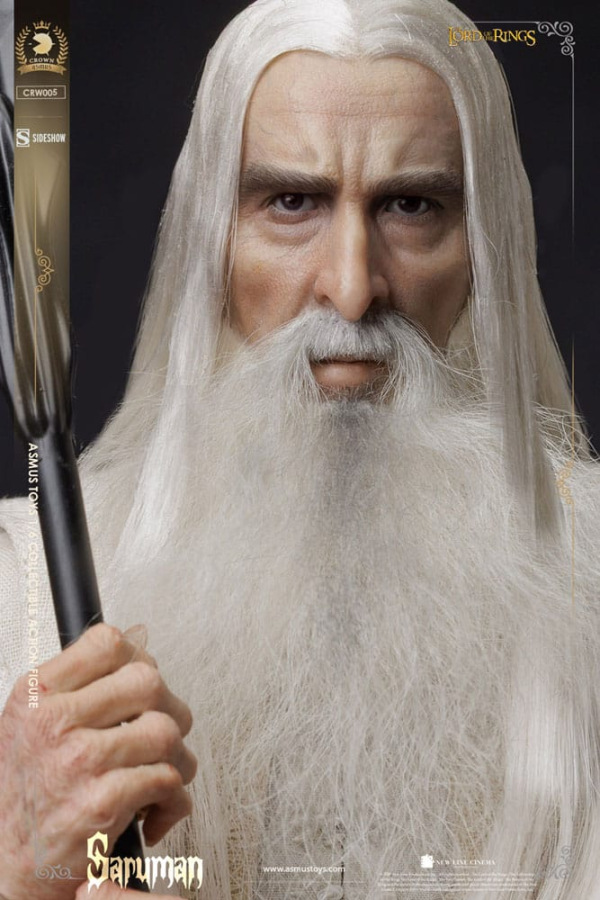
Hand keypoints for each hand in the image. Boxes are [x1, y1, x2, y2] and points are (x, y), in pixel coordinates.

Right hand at [0, 623, 196, 899]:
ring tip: (161, 776)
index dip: (138, 660)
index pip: (108, 643)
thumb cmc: (27, 793)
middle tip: (160, 734)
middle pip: (148, 682)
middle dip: (169, 709)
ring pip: (165, 731)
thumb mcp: (34, 720)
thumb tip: (141, 637)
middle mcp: (54, 723)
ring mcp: (78, 761)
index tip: (139, 689)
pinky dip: (174, 799)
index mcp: (37, 695)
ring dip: (177, 758)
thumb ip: (83, 680)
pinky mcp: (102, 803)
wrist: (6, 865)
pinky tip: (153, 810)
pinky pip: (168, 779)